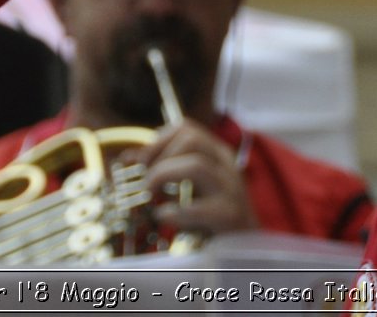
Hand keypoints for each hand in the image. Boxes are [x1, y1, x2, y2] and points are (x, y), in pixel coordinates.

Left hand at [133, 119, 256, 235]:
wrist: (247, 248)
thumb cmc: (212, 214)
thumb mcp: (189, 186)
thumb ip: (163, 169)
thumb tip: (129, 158)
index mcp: (216, 154)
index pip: (186, 128)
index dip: (158, 140)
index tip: (142, 162)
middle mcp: (226, 166)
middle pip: (192, 139)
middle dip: (160, 157)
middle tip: (146, 180)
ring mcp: (231, 190)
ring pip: (197, 165)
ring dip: (164, 176)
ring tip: (152, 195)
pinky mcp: (230, 217)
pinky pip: (200, 207)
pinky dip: (175, 212)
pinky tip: (164, 216)